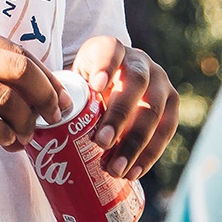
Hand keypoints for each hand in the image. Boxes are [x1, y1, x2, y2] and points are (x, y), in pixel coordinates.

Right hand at [0, 22, 67, 153]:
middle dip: (44, 96)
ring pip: (4, 99)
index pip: (17, 50)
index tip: (62, 99)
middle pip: (17, 69)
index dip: (46, 77)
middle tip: (52, 119)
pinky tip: (5, 143)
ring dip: (24, 124)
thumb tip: (36, 85)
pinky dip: (2, 136)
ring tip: (24, 139)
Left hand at [71, 36, 177, 180]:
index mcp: (112, 48)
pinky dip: (150, 154)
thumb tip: (49, 116)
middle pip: (136, 83)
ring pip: (154, 111)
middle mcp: (141, 61)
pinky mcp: (172, 104)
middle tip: (101, 143)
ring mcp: (160, 82)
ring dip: (136, 144)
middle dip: (120, 116)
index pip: (110, 51)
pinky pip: (166, 131)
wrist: (117, 79)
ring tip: (116, 169)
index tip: (96, 85)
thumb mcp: (76, 77)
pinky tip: (134, 172)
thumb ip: (65, 92)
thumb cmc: (89, 82)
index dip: (105, 66)